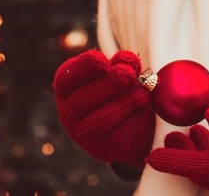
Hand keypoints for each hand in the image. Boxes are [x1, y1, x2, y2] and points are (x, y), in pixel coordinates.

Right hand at [53, 49, 154, 164]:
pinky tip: (142, 106)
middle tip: (129, 75)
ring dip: (122, 104)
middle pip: (80, 101)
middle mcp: (69, 112)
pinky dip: (131, 119)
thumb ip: (123, 63)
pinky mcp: (102, 148)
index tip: (103, 60)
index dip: (83, 68)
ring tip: (142, 93)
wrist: (133, 122)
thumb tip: (127, 59)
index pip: (66, 78)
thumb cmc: (121, 89)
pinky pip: (115, 136)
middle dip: (108, 85)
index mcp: (68, 88)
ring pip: (97, 123)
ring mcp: (83, 134)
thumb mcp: (122, 71)